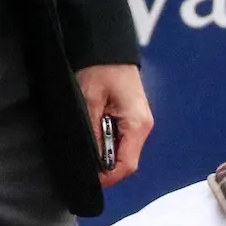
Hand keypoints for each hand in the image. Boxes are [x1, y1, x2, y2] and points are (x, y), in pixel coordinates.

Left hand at [76, 63, 151, 181]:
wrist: (107, 47)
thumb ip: (92, 133)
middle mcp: (142, 126)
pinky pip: (121, 139)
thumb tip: (91, 159)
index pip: (126, 165)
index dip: (107, 177)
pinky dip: (106, 141)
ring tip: (87, 141)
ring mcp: (138, 122)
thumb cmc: (101, 68)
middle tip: (83, 158)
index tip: (88, 178)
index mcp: (137, 124)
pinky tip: (94, 131)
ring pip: (123, 151)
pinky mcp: (131, 117)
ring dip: (104, 152)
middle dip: (105, 165)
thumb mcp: (89, 101)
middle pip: (126, 161)